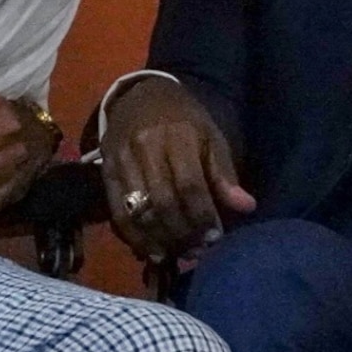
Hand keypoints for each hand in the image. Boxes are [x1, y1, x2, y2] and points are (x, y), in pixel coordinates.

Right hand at [103, 78, 256, 264]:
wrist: (141, 96)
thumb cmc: (184, 120)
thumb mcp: (211, 137)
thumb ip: (224, 174)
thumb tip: (247, 207)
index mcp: (178, 137)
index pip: (190, 185)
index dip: (203, 216)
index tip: (215, 238)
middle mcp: (145, 148)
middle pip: (163, 202)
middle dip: (182, 233)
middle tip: (198, 252)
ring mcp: (121, 161)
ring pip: (138, 210)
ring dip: (159, 240)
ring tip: (178, 255)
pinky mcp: (105, 173)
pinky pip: (116, 212)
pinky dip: (133, 236)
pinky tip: (150, 250)